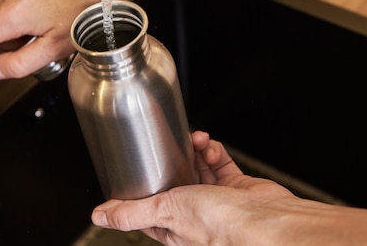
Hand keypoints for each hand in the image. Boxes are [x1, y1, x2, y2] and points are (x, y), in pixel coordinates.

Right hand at [0, 0, 105, 81]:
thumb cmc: (93, 2)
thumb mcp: (59, 45)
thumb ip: (21, 63)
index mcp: (13, 17)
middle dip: (4, 46)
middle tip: (37, 46)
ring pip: (6, 12)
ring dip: (20, 26)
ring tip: (55, 23)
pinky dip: (32, 6)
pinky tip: (58, 5)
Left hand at [91, 131, 294, 245]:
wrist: (268, 221)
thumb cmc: (222, 226)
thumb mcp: (165, 212)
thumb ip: (131, 213)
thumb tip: (99, 217)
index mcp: (173, 226)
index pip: (148, 204)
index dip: (142, 184)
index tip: (138, 163)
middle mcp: (194, 213)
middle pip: (174, 179)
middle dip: (170, 159)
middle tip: (168, 143)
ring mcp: (217, 199)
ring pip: (196, 166)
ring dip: (192, 149)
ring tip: (193, 140)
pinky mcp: (236, 186)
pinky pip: (219, 161)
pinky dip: (213, 151)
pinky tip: (209, 146)